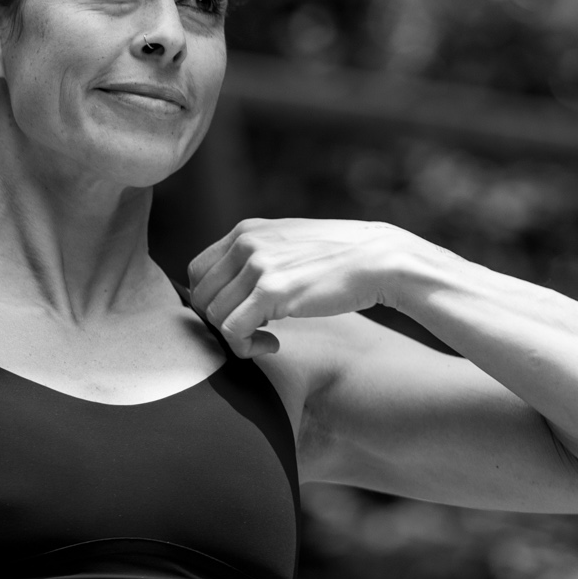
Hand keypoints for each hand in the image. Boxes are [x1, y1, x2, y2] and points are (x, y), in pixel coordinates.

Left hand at [187, 218, 420, 356]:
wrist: (379, 260)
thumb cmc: (339, 259)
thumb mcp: (289, 244)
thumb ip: (258, 256)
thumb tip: (230, 287)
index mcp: (246, 231)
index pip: (198, 271)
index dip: (212, 300)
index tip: (239, 315)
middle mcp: (246, 243)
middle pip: (201, 296)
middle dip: (221, 321)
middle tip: (253, 332)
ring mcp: (257, 265)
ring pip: (214, 315)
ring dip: (236, 337)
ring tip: (267, 339)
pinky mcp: (271, 291)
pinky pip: (232, 330)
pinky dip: (246, 347)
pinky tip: (274, 345)